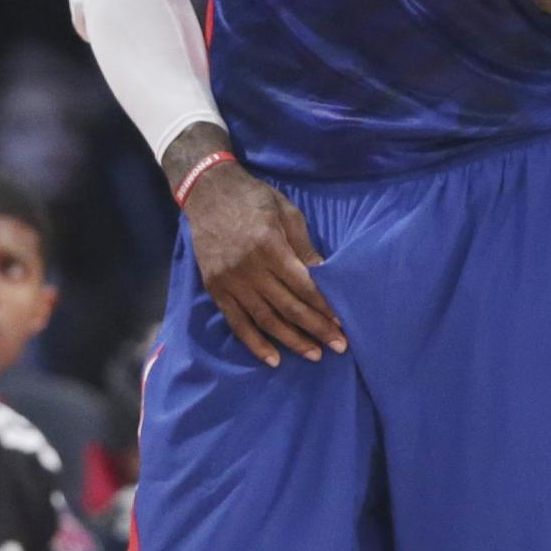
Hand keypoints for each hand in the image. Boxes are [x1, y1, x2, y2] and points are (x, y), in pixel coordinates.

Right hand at [182, 165, 344, 365]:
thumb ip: (304, 247)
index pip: (303, 285)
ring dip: (291, 341)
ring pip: (265, 319)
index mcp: (269, 246)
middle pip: (288, 306)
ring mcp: (230, 281)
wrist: (208, 192)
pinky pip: (237, 322)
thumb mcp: (287, 213)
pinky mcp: (215, 289)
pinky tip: (273, 359)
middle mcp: (248, 268)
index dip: (323, 306)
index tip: (342, 323)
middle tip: (339, 347)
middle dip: (316, 328)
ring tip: (314, 355)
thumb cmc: (254, 198)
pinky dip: (254, 343)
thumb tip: (324, 277)